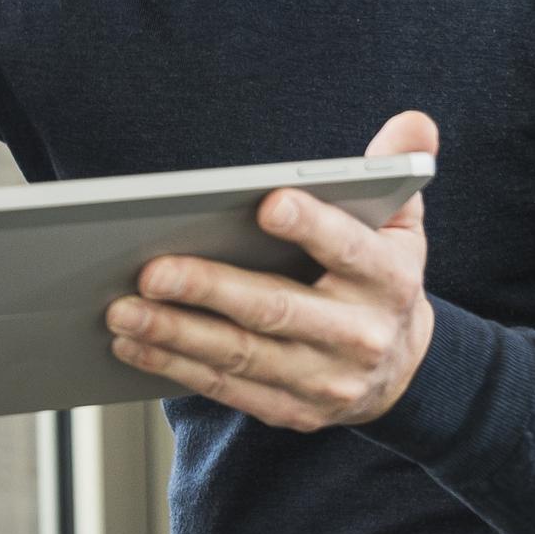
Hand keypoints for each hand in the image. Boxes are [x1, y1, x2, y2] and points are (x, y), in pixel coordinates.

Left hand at [106, 110, 440, 431]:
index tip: (266, 203)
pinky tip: (133, 344)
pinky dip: (176, 367)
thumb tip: (412, 123)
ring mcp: (325, 380)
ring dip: (176, 334)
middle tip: (151, 270)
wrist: (402, 369)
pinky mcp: (293, 410)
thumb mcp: (402, 224)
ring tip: (122, 310)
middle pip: (277, 309)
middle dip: (210, 290)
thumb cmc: (379, 278)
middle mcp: (359, 335)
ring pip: (242, 356)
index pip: (349, 249)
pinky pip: (228, 388)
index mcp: (388, 280)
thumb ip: (398, 170)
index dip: (312, 226)